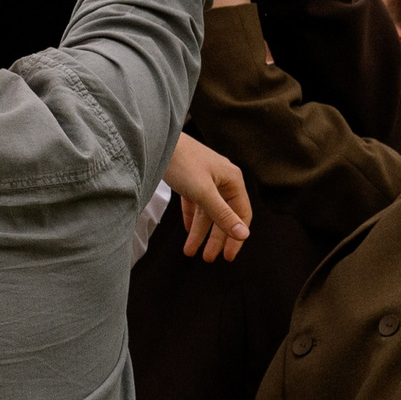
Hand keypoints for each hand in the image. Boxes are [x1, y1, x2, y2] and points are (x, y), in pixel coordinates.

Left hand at [166, 134, 251, 261]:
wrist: (156, 141)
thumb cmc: (182, 162)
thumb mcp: (204, 192)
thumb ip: (223, 215)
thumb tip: (244, 235)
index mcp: (232, 180)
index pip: (241, 214)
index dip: (235, 237)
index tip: (227, 256)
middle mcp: (223, 180)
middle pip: (223, 215)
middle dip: (215, 238)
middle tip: (207, 258)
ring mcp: (206, 179)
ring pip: (206, 212)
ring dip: (199, 232)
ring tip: (190, 251)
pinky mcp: (191, 179)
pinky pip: (195, 204)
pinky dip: (191, 218)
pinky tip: (187, 231)